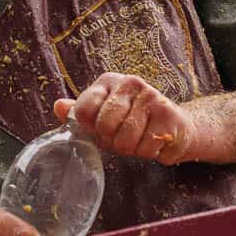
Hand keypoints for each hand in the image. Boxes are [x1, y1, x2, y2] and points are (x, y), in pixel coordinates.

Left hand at [54, 72, 195, 163]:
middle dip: (112, 141)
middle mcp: (130, 83)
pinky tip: (156, 142)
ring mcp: (152, 97)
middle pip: (104, 126)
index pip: (83, 110)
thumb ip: (79, 112)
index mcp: (108, 82)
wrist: (177, 127)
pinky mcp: (170, 115)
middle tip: (123, 137)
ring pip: (125, 140)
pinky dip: (149, 153)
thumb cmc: (134, 123)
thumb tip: (58, 106)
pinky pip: (146, 148)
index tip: (99, 129)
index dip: (90, 128)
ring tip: (140, 139)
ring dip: (131, 150)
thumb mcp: (103, 116)